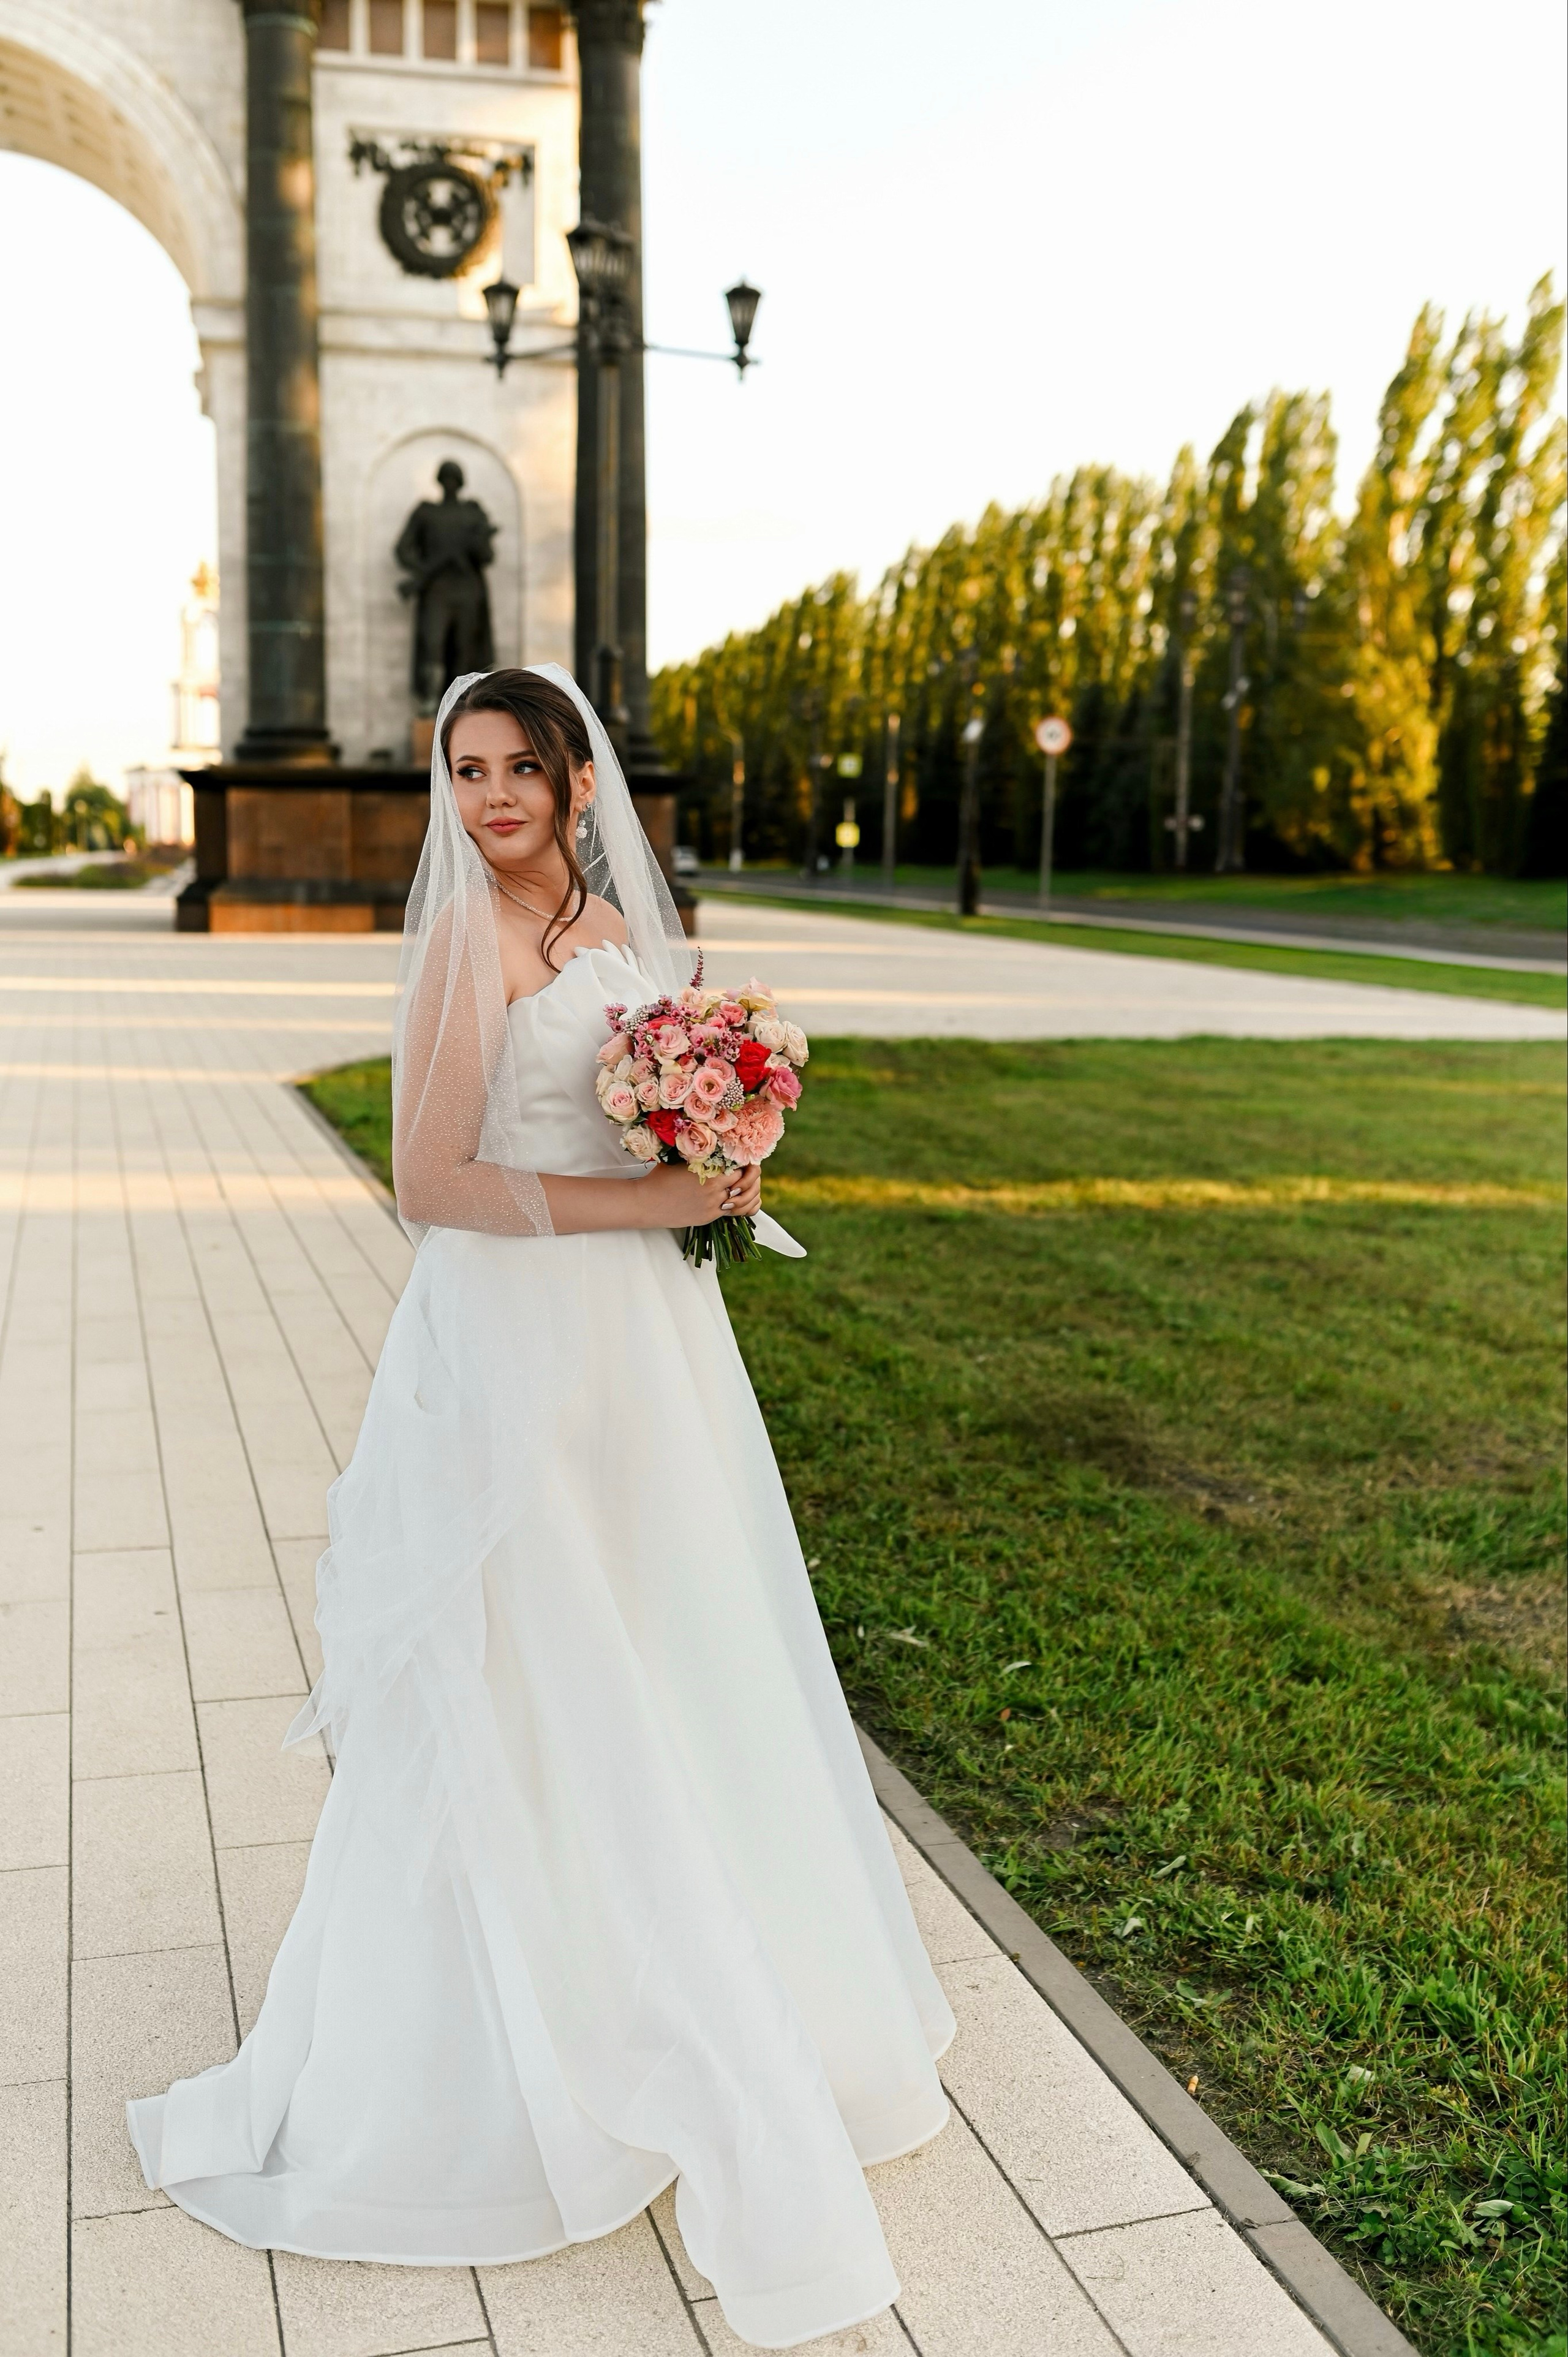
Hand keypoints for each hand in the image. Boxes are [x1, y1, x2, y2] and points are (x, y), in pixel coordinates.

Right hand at [641, 1159, 760, 1228]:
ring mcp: (712, 1206)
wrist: (646, 1203)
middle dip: (744, 1177)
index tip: (739, 1161)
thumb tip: (716, 1144)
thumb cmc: (660, 1178)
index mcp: (709, 1172)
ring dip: (740, 1192)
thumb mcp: (681, 1159)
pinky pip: (729, 1211)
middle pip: (744, 1183)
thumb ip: (702, 1154)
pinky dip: (732, 1204)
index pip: (740, 1167)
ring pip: (739, 1199)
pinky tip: (728, 1198)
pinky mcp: (708, 1217)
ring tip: (736, 1186)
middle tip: (741, 1173)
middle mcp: (714, 1190)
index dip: (742, 1163)